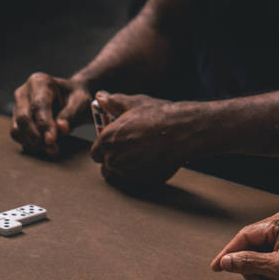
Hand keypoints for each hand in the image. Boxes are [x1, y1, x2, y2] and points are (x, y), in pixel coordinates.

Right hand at [11, 72, 92, 156]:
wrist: (71, 100)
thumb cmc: (76, 99)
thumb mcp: (80, 103)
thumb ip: (71, 114)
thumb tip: (61, 128)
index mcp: (39, 82)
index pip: (38, 105)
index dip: (44, 124)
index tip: (51, 140)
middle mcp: (23, 92)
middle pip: (23, 118)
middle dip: (37, 136)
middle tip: (53, 149)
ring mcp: (17, 107)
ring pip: (17, 129)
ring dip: (33, 143)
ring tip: (52, 149)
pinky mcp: (16, 120)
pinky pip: (17, 135)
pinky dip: (29, 144)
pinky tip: (45, 147)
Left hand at [90, 91, 204, 188]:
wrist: (183, 131)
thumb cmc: (158, 115)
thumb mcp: (134, 103)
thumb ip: (114, 102)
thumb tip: (100, 97)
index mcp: (107, 140)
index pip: (95, 153)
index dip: (104, 150)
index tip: (114, 146)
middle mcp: (114, 159)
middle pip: (106, 167)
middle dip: (113, 162)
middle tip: (128, 152)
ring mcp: (128, 173)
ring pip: (120, 176)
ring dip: (126, 170)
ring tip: (139, 158)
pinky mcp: (144, 181)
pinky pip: (137, 182)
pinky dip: (141, 175)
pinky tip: (151, 163)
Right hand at [210, 208, 278, 279]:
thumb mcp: (276, 269)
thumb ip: (247, 263)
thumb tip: (226, 261)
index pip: (246, 235)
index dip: (229, 252)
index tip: (218, 265)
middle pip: (252, 243)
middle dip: (247, 263)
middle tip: (246, 278)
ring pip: (260, 251)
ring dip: (256, 268)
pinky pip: (271, 255)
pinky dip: (266, 269)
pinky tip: (270, 279)